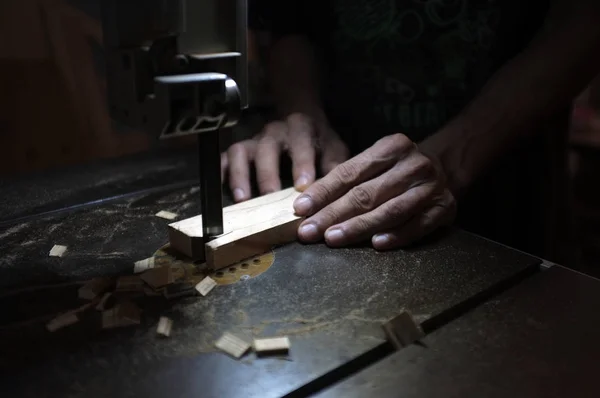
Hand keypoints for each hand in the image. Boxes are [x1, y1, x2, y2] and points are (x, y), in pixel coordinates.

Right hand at [221, 113, 348, 201]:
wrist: (299, 119)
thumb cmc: (318, 139)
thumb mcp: (333, 147)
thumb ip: (335, 166)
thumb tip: (339, 191)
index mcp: (300, 128)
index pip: (301, 144)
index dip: (301, 164)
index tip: (302, 186)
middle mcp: (274, 132)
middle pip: (267, 149)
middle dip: (268, 174)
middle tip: (271, 198)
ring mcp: (254, 140)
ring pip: (241, 153)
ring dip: (241, 177)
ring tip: (244, 201)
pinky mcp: (240, 150)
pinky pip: (224, 159)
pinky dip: (222, 174)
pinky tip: (222, 193)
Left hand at [292, 134, 455, 249]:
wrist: (447, 170)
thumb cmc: (397, 171)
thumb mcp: (374, 164)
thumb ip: (345, 181)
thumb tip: (306, 205)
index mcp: (392, 147)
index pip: (350, 172)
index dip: (323, 192)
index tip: (301, 209)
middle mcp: (414, 164)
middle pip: (366, 193)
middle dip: (333, 214)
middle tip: (309, 232)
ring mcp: (431, 186)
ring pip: (389, 211)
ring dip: (358, 227)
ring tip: (332, 239)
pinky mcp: (444, 208)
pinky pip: (417, 226)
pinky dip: (396, 236)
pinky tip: (376, 244)